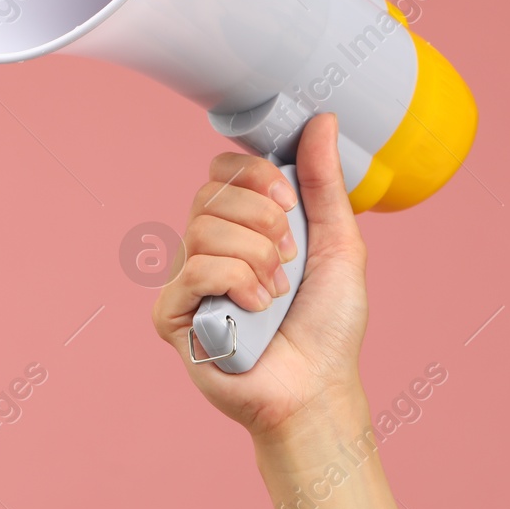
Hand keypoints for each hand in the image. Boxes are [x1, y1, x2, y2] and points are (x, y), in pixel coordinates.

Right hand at [151, 112, 369, 438]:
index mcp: (240, 227)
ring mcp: (186, 282)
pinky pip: (193, 270)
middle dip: (263, 222)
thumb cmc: (329, 325)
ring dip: (256, 259)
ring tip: (275, 293)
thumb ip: (324, 183)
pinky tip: (255, 309)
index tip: (288, 202)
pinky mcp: (172, 315)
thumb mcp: (338, 244)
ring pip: (204, 230)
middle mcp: (206, 248)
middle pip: (210, 195)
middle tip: (288, 260)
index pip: (220, 171)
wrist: (318, 388)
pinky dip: (235, 283)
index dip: (253, 177)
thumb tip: (320, 120)